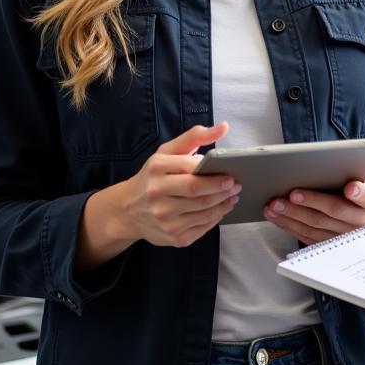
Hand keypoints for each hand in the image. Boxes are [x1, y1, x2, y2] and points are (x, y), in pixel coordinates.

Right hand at [117, 122, 241, 247]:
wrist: (128, 209)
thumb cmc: (154, 176)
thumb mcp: (168, 151)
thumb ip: (196, 136)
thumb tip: (224, 127)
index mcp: (157, 169)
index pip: (191, 171)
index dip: (214, 174)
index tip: (231, 173)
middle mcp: (156, 194)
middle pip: (198, 193)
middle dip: (222, 190)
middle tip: (236, 185)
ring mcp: (163, 218)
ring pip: (203, 212)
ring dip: (223, 204)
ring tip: (233, 197)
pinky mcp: (172, 237)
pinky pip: (201, 228)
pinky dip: (215, 218)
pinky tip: (221, 209)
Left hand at [263, 176, 364, 243]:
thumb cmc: (362, 199)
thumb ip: (355, 175)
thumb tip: (332, 164)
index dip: (360, 193)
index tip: (350, 187)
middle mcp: (360, 223)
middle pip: (334, 212)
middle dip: (311, 202)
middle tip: (291, 194)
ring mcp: (343, 238)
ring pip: (315, 227)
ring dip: (292, 216)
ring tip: (274, 205)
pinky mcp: (327, 246)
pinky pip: (306, 236)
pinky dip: (289, 226)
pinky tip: (277, 216)